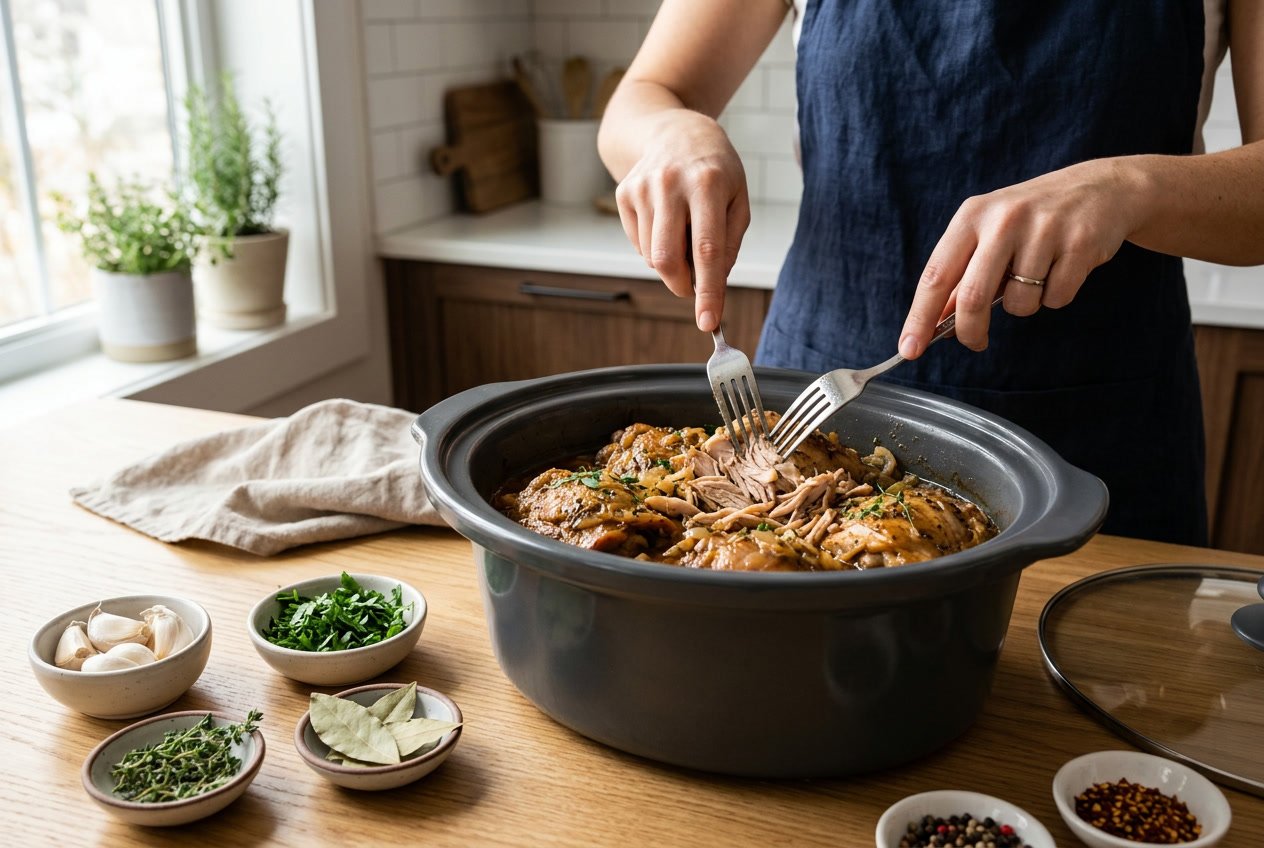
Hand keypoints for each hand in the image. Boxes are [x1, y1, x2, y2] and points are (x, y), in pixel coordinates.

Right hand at [614, 109, 750, 331]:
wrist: (674, 131)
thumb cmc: (714, 170)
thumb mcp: (737, 199)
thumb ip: (729, 245)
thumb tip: (712, 286)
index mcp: (708, 184)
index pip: (707, 249)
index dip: (708, 291)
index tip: (709, 322)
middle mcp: (671, 184)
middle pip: (668, 259)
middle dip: (682, 285)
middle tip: (694, 286)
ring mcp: (642, 187)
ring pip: (652, 257)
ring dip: (671, 261)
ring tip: (683, 232)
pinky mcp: (623, 193)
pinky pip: (638, 244)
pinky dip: (654, 246)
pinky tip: (666, 222)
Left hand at [898, 158, 1142, 356]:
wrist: (1101, 189)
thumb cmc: (1033, 219)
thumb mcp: (989, 234)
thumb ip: (963, 275)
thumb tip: (936, 322)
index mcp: (972, 216)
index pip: (936, 275)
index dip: (920, 317)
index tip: (909, 349)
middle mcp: (1004, 219)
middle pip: (973, 296)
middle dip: (970, 331)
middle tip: (975, 343)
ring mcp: (1044, 230)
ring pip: (1019, 303)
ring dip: (1024, 305)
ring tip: (1037, 275)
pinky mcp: (1079, 244)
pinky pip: (1055, 299)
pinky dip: (1055, 297)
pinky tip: (1063, 269)